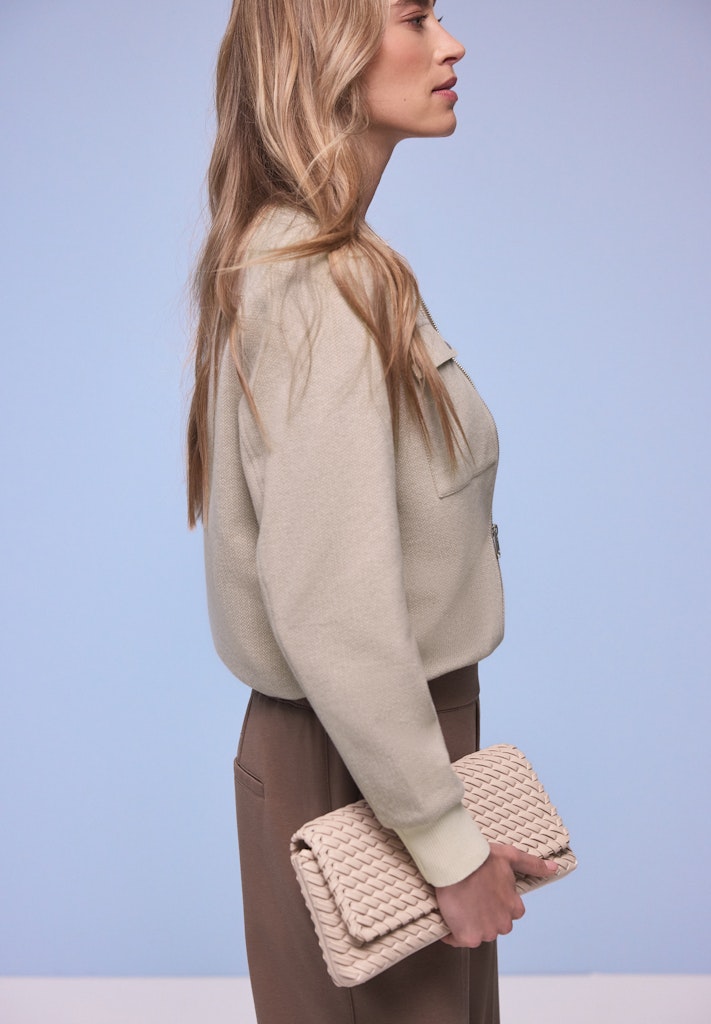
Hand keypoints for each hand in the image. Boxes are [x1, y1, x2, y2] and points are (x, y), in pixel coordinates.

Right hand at [434, 843, 558, 947]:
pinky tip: (448, 917)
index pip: (509, 912)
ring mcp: (486, 932)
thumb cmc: (483, 857)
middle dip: (482, 915)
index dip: (495, 902)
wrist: (458, 862)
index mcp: (515, 907)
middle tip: (469, 896)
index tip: (484, 891)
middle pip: (493, 925)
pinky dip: (452, 933)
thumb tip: (554, 869)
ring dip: (468, 923)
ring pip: (477, 933)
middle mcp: (503, 924)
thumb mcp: (510, 857)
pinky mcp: (468, 938)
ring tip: (457, 903)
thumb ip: (533, 865)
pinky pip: (457, 940)